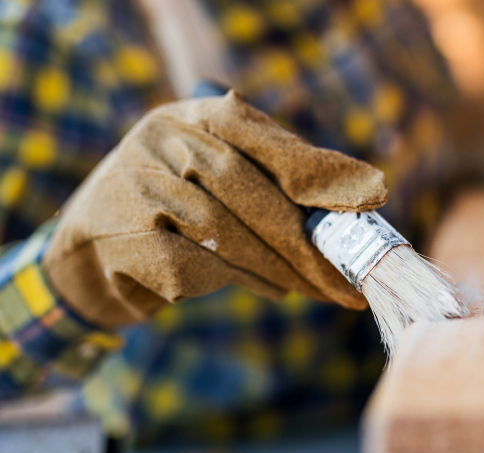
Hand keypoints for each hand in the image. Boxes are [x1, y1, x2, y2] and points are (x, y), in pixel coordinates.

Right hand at [43, 90, 386, 327]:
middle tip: (348, 275)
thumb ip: (278, 177)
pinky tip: (272, 289)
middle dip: (305, 238)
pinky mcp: (127, 241)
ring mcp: (138, 187)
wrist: (93, 250)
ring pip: (226, 231)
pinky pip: (199, 266)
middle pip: (247, 188)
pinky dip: (243, 281)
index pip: (261, 133)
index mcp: (194, 116)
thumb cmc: (181, 210)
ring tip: (316, 287)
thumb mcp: (223, 177)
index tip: (374, 196)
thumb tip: (361, 199)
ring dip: (281, 266)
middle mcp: (161, 140)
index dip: (317, 166)